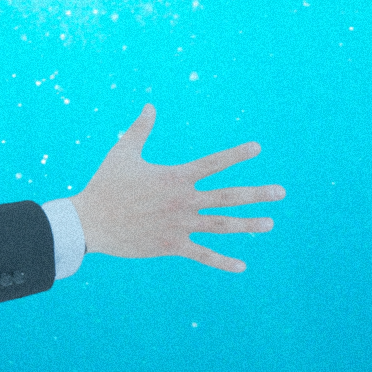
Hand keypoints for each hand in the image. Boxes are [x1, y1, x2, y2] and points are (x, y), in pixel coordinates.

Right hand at [70, 104, 282, 272]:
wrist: (90, 221)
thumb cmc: (105, 185)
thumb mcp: (122, 152)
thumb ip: (141, 129)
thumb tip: (150, 105)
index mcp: (176, 177)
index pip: (213, 163)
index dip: (236, 154)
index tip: (258, 147)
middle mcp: (184, 201)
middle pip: (228, 197)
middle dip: (257, 194)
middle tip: (281, 192)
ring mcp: (180, 225)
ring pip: (222, 225)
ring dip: (248, 225)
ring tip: (269, 224)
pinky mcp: (171, 245)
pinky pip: (203, 254)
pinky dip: (222, 261)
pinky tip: (241, 265)